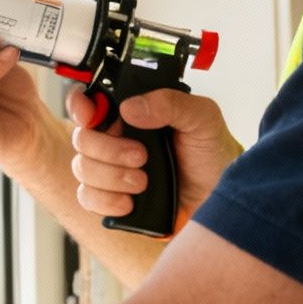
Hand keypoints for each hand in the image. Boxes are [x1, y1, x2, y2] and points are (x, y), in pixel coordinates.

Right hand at [65, 89, 240, 224]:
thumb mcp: (202, 118)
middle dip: (109, 150)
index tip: (90, 115)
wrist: (221, 197)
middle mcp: (115, 140)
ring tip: (143, 181)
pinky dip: (107, 200)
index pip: (89, 103)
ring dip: (112, 177)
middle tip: (141, 156)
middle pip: (82, 139)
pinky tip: (131, 201)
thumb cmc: (212, 154)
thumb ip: (170, 103)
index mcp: (131, 115)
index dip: (81, 106)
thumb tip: (131, 107)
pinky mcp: (113, 199)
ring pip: (82, 169)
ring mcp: (111, 170)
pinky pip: (88, 198)